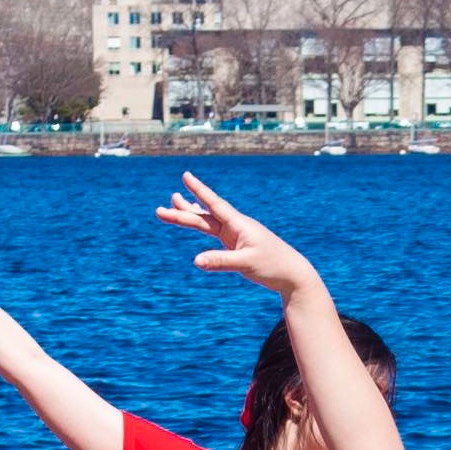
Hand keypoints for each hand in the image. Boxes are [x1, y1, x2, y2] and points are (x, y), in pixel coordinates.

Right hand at [160, 173, 319, 297]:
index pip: (214, 205)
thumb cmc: (272, 266)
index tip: (186, 176)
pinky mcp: (236, 244)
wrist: (291, 273)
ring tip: (172, 202)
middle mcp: (235, 226)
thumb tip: (196, 261)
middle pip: (204, 216)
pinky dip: (202, 225)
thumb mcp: (246, 264)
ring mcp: (235, 235)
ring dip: (190, 214)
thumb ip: (221, 261)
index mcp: (239, 225)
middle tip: (158, 210)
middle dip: (182, 212)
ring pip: (207, 222)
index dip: (199, 191)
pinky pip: (214, 232)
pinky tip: (194, 220)